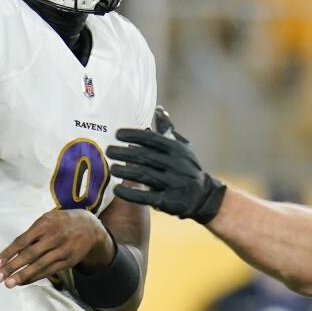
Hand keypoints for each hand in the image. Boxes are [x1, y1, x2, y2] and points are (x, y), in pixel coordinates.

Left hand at [0, 209, 113, 287]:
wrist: (90, 227)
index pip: (22, 241)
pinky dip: (35, 277)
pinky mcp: (69, 260)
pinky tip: (24, 282)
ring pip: (39, 265)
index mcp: (45, 224)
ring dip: (23, 276)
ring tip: (9, 284)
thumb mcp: (47, 219)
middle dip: (12, 267)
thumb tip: (13, 252)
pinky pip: (49, 271)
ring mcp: (62, 249)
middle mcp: (54, 237)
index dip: (8, 253)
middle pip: (29, 254)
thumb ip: (31, 234)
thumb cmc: (61, 223)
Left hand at [106, 107, 226, 223]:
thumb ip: (168, 131)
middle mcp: (176, 165)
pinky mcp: (168, 201)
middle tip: (108, 150)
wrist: (203, 196)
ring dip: (125, 171)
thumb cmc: (187, 167)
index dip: (133, 135)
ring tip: (112, 168)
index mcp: (177, 150)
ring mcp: (173, 183)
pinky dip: (130, 193)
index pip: (152, 139)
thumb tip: (158, 109)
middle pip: (145, 156)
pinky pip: (146, 197)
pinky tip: (117, 189)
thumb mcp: (182, 148)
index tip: (117, 134)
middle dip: (124, 152)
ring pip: (144, 175)